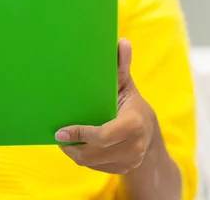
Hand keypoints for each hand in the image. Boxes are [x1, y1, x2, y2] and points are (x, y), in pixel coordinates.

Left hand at [55, 39, 157, 174]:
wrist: (152, 136)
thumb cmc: (132, 105)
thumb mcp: (127, 86)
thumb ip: (121, 67)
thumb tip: (122, 41)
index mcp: (134, 124)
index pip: (104, 135)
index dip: (80, 133)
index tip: (60, 131)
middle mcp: (134, 146)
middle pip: (94, 152)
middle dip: (72, 145)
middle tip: (57, 135)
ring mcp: (129, 161)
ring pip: (91, 162)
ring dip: (74, 152)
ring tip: (63, 140)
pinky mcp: (122, 169)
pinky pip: (95, 167)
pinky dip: (83, 159)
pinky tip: (75, 146)